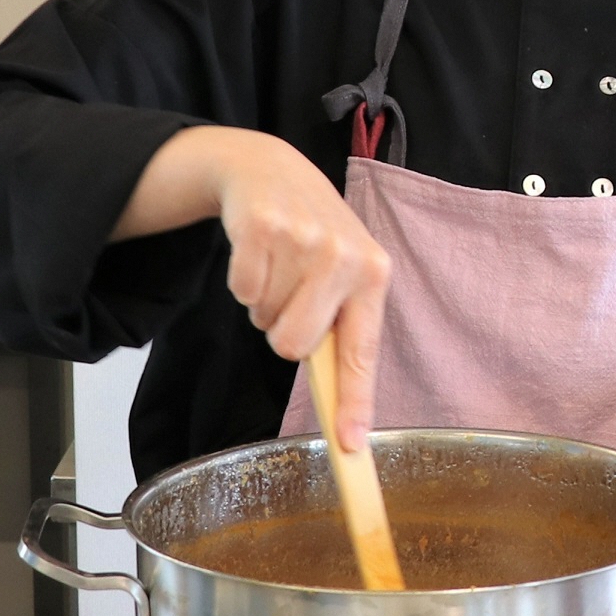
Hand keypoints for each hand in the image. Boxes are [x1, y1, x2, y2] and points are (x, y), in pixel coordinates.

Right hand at [118, 128, 389, 445]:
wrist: (272, 170)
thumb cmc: (314, 236)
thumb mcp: (344, 273)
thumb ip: (344, 332)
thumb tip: (343, 416)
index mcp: (374, 274)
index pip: (361, 354)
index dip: (354, 403)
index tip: (349, 445)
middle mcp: (345, 256)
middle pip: (294, 347)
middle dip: (284, 331)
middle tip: (292, 296)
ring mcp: (304, 239)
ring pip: (265, 321)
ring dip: (264, 302)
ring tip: (278, 266)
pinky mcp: (262, 226)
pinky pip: (241, 291)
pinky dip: (242, 281)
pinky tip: (259, 251)